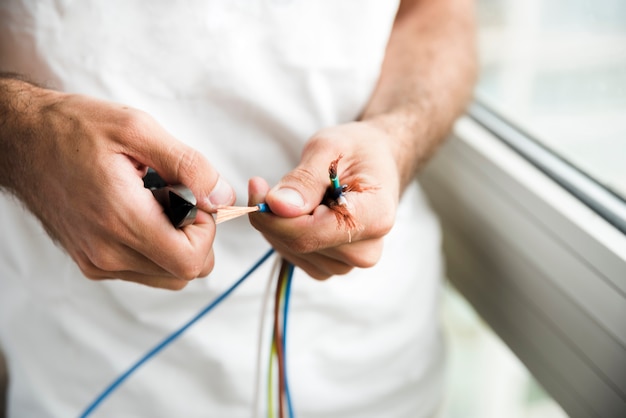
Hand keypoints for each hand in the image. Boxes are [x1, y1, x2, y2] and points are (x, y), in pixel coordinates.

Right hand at [9, 91, 234, 288]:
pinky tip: (142, 212)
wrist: (23, 140)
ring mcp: (98, 262)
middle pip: (184, 273)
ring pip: (167, 276)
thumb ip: (188, 165)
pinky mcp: (93, 263)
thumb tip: (223, 197)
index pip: (189, 261)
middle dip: (197, 237)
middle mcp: (107, 252)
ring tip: (158, 202)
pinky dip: (157, 247)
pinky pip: (144, 270)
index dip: (207, 231)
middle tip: (180, 198)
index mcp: (120, 219)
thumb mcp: (137, 129)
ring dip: (178, 244)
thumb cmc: (74, 128)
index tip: (194, 198)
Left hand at [248, 122, 399, 279]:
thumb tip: (277, 205)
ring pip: (291, 251)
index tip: (257, 185)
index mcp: (375, 216)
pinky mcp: (334, 266)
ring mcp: (350, 263)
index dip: (275, 215)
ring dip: (278, 223)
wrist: (377, 162)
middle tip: (267, 185)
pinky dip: (283, 233)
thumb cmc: (356, 151)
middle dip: (273, 215)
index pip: (311, 232)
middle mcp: (366, 249)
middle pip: (299, 243)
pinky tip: (299, 212)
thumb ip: (304, 179)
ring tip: (299, 194)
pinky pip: (294, 256)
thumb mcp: (329, 148)